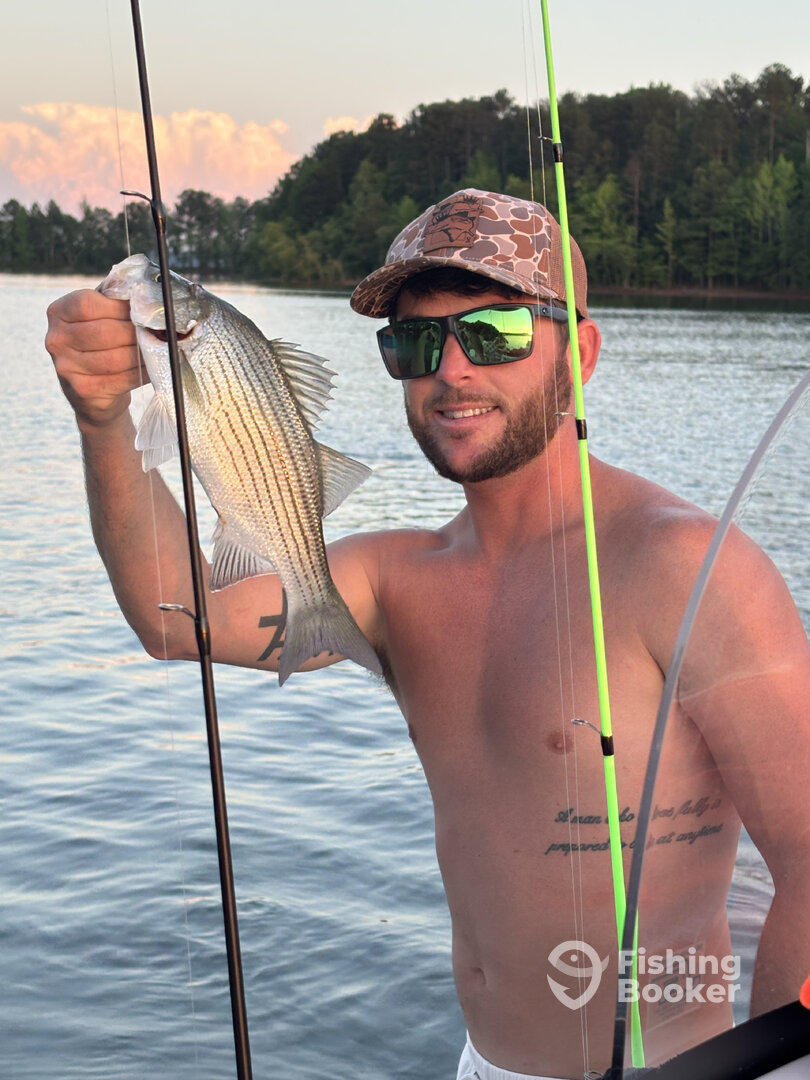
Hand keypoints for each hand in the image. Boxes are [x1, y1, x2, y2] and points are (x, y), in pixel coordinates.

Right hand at [46, 289, 143, 428]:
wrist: (92, 391)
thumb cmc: (100, 345)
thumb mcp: (99, 317)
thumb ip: (115, 304)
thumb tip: (146, 302)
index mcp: (58, 312)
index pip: (88, 304)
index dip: (120, 308)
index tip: (139, 313)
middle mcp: (56, 339)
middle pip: (105, 332)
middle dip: (135, 333)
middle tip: (153, 333)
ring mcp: (66, 366)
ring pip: (115, 358)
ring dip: (141, 354)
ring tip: (153, 350)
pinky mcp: (83, 389)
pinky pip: (121, 378)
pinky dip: (141, 373)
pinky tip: (148, 368)